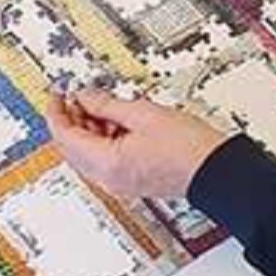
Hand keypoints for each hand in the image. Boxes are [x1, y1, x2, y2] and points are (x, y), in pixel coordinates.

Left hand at [45, 89, 227, 199]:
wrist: (218, 171)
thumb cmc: (189, 147)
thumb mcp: (142, 113)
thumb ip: (106, 104)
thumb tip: (84, 96)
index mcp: (106, 164)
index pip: (65, 137)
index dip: (56, 111)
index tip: (57, 93)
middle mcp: (109, 178)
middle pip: (73, 148)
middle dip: (71, 119)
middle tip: (76, 96)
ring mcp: (120, 182)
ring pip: (88, 154)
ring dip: (87, 129)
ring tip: (100, 105)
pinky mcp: (132, 181)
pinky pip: (105, 159)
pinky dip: (103, 140)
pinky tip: (116, 121)